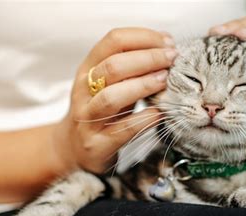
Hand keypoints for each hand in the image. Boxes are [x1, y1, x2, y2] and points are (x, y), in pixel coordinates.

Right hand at [53, 27, 177, 173]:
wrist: (73, 148)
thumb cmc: (100, 110)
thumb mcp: (109, 83)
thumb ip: (131, 67)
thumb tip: (166, 47)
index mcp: (88, 69)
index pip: (113, 41)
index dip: (143, 37)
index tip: (167, 42)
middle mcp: (83, 91)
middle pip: (113, 66)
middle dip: (147, 59)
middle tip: (171, 59)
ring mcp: (88, 118)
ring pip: (112, 97)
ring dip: (143, 86)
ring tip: (164, 81)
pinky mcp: (98, 144)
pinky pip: (122, 130)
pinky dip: (144, 119)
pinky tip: (159, 113)